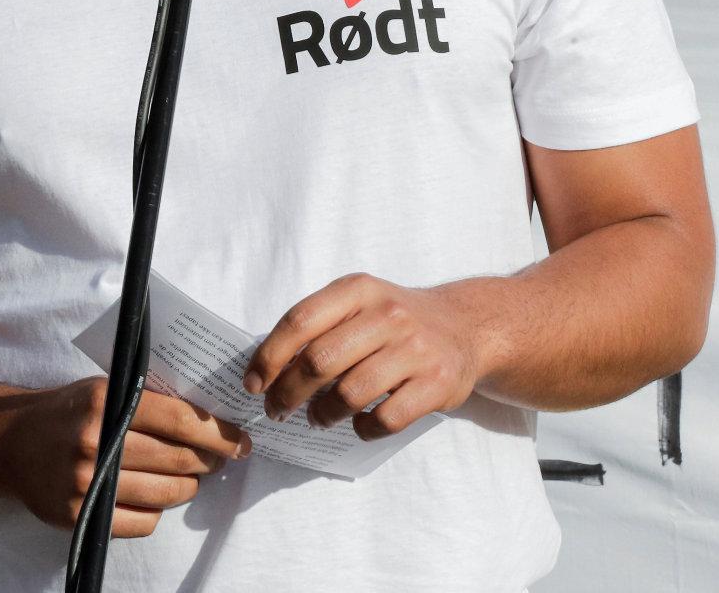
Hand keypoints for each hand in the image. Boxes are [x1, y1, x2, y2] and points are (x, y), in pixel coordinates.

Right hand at [0, 377, 251, 537]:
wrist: (10, 443)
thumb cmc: (67, 411)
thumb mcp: (102, 388)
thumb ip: (144, 399)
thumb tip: (204, 417)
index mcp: (105, 401)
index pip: (178, 420)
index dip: (217, 433)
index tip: (240, 440)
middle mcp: (96, 440)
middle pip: (177, 459)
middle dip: (209, 461)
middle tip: (221, 460)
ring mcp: (86, 481)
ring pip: (164, 494)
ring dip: (187, 488)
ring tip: (191, 480)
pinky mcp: (79, 514)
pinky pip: (140, 522)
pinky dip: (156, 511)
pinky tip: (154, 498)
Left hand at [243, 274, 497, 439]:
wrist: (465, 326)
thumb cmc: (395, 320)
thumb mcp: (360, 303)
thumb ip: (320, 326)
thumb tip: (268, 369)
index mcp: (358, 289)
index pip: (300, 321)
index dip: (269, 356)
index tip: (253, 383)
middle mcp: (387, 314)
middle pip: (320, 360)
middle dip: (288, 392)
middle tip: (277, 410)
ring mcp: (415, 349)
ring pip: (350, 393)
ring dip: (323, 413)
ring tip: (317, 417)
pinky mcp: (437, 384)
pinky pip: (386, 418)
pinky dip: (363, 429)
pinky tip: (358, 425)